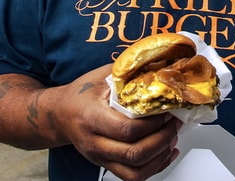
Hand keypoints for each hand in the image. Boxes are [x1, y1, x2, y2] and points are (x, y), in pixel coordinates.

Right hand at [53, 64, 181, 180]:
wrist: (60, 114)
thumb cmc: (80, 94)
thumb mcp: (100, 77)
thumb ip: (127, 72)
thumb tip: (156, 64)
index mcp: (91, 118)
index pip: (126, 129)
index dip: (152, 123)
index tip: (166, 111)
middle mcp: (94, 143)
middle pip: (133, 154)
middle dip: (162, 140)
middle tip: (174, 123)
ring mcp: (100, 157)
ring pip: (135, 171)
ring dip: (160, 157)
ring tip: (172, 138)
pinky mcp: (106, 165)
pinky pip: (133, 176)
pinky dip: (154, 168)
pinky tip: (166, 154)